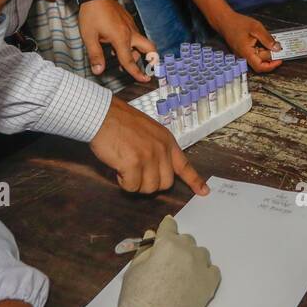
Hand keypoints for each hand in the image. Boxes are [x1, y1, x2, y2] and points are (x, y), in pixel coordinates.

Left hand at [77, 0, 153, 80]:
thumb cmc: (91, 14)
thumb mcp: (89, 36)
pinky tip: (118, 46)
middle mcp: (130, 32)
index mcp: (121, 38)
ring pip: (141, 43)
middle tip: (149, 69)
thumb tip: (98, 71)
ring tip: (122, 60)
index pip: (129, 60)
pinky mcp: (128, 21)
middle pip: (149, 48)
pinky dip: (131, 44)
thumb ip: (95, 55)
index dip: (136, 73)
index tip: (144, 80)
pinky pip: (135, 35)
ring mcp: (131, 26)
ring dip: (136, 53)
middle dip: (152, 60)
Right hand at [90, 98, 208, 194]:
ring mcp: (149, 157)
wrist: (102, 115)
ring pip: (149, 188)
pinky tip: (118, 167)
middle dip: (150, 183)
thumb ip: (157, 149)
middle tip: (136, 173)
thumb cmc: (120, 122)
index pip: (184, 165)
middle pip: (165, 184)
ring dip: (135, 183)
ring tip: (125, 166)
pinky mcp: (134, 164)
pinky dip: (123, 182)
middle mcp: (161, 149)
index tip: (204, 192)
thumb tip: (157, 170)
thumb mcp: (148, 130)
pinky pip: (131, 186)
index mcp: (167, 141)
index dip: (194, 181)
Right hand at [112, 216, 219, 306]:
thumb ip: (144, 250)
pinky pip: (213, 270)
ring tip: (181, 274)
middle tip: (167, 262)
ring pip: (201, 253)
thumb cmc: (135, 298)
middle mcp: (187, 251)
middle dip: (177, 246)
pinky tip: (194, 282)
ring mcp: (201, 268)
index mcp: (167, 244)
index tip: (166, 230)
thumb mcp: (133, 270)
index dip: (166, 228)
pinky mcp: (210, 285)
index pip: (169, 227)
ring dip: (192, 258)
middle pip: (186, 240)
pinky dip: (205, 272)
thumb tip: (153, 234)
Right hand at [214, 11, 281, 72]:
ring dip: (266, 53)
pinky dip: (261, 49)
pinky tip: (265, 42)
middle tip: (279, 48)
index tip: (280, 60)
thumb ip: (267, 38)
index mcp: (246, 52)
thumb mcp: (256, 28)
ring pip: (258, 58)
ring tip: (272, 43)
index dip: (272, 65)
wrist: (224, 20)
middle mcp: (244, 56)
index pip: (260, 66)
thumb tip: (277, 48)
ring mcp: (243, 54)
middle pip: (260, 62)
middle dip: (271, 56)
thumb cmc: (237, 23)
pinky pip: (254, 54)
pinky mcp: (243, 51)